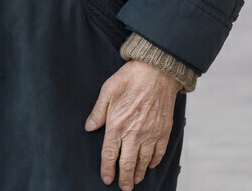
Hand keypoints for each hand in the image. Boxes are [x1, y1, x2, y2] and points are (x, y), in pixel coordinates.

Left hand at [84, 61, 179, 190]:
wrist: (157, 72)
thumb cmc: (130, 78)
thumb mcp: (107, 91)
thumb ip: (97, 112)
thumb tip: (88, 127)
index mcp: (117, 125)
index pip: (110, 154)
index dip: (107, 169)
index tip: (106, 179)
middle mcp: (134, 133)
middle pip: (128, 163)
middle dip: (125, 178)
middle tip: (124, 187)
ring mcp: (151, 134)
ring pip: (144, 161)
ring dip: (140, 173)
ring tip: (136, 180)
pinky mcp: (163, 131)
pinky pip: (159, 152)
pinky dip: (155, 161)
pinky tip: (151, 165)